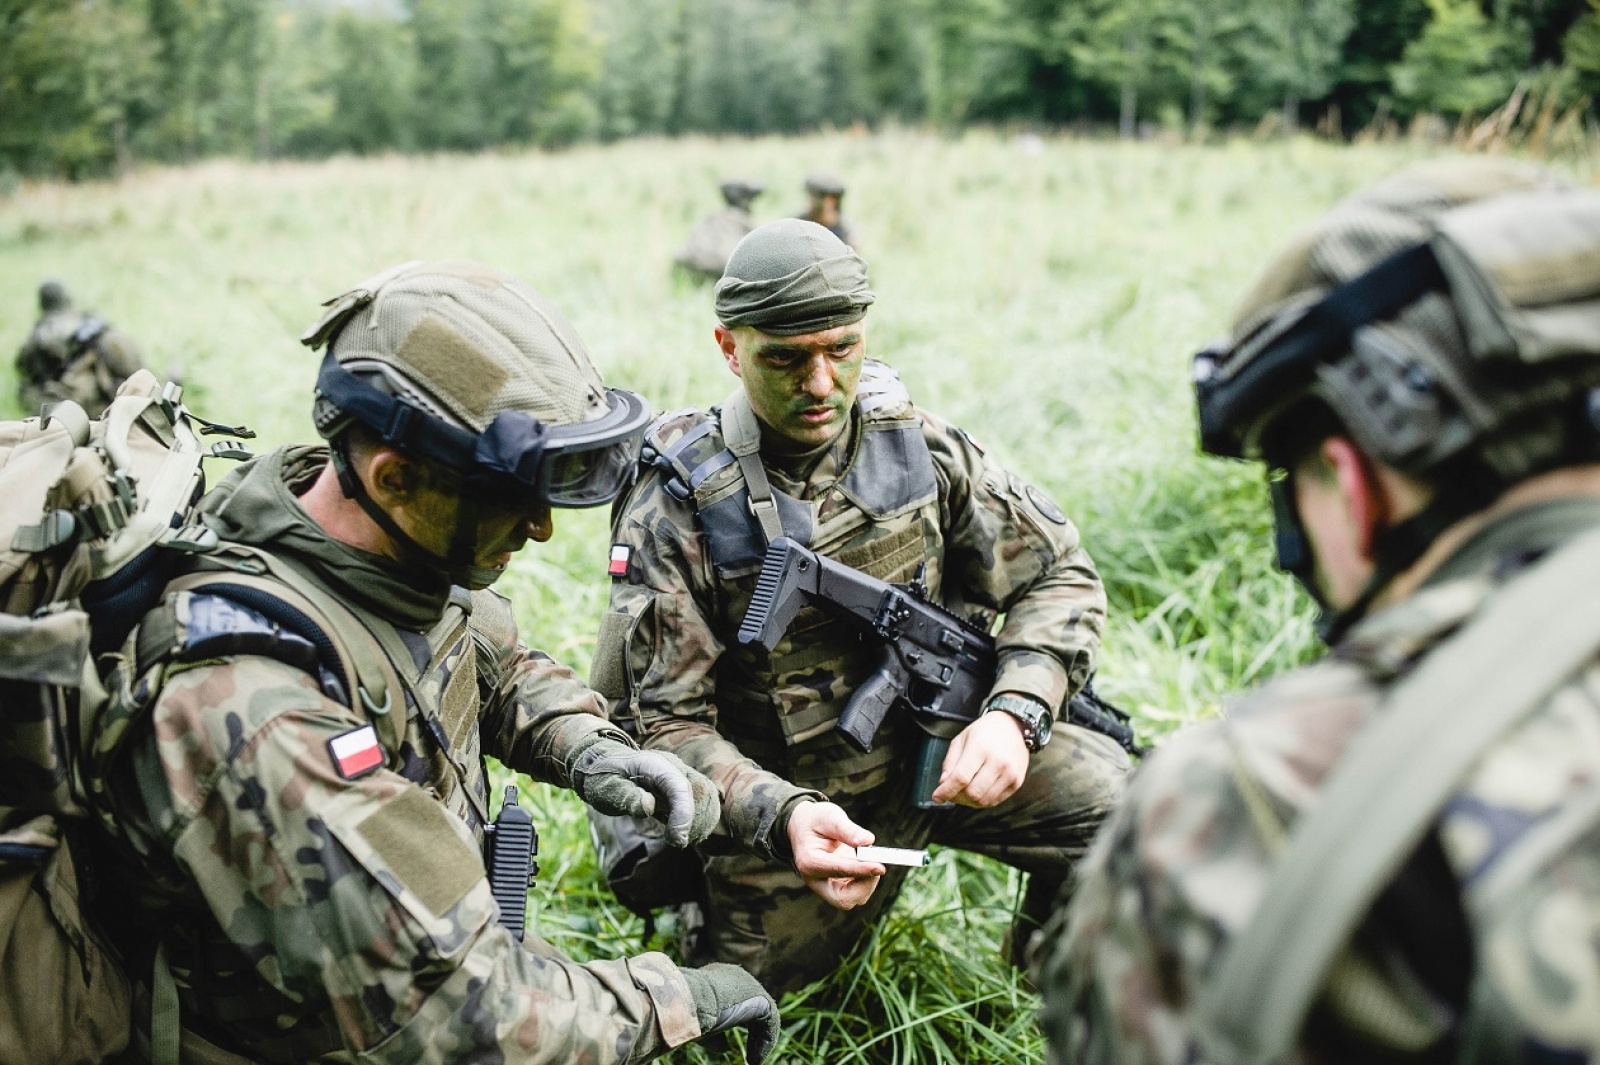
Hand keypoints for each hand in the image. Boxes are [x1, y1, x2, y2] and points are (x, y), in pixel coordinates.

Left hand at [569, 738, 720, 846]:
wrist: (601, 765)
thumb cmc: (601, 776)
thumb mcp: (605, 787)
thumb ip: (627, 796)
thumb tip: (649, 807)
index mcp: (654, 765)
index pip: (680, 787)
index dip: (684, 814)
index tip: (676, 840)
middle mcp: (672, 769)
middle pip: (702, 791)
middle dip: (697, 820)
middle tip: (677, 841)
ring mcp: (678, 778)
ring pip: (706, 798)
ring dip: (701, 822)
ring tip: (679, 839)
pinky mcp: (678, 791)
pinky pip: (699, 804)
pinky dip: (697, 821)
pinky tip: (681, 834)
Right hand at [680, 963, 780, 1063]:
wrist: (687, 1002)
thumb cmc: (687, 1012)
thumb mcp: (699, 1026)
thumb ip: (715, 1035)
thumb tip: (725, 1049)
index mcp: (717, 976)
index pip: (735, 1000)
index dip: (738, 1023)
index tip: (730, 1045)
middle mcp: (736, 976)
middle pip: (752, 1007)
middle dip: (753, 1032)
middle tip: (751, 1054)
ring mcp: (750, 984)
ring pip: (763, 1015)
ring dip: (759, 1040)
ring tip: (753, 1061)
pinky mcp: (761, 996)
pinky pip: (770, 1022)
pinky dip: (764, 1043)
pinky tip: (754, 1060)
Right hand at [786, 800, 883, 909]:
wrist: (803, 826)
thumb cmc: (816, 820)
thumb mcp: (829, 817)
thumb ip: (848, 829)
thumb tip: (868, 842)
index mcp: (809, 861)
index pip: (839, 870)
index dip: (861, 869)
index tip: (880, 867)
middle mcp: (815, 879)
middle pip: (843, 899)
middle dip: (865, 885)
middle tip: (877, 865)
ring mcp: (824, 886)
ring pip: (851, 899)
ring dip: (867, 883)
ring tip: (870, 858)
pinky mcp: (834, 888)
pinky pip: (854, 894)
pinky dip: (865, 882)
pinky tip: (866, 864)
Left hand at [930, 712, 1030, 807]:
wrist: (1014, 726)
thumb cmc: (985, 731)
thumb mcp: (961, 739)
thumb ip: (950, 762)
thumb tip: (943, 784)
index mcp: (980, 748)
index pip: (961, 778)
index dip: (946, 791)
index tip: (937, 797)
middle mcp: (998, 762)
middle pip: (972, 793)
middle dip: (956, 797)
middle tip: (951, 792)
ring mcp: (1010, 773)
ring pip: (983, 801)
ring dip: (969, 801)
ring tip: (963, 792)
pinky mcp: (1017, 782)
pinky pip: (995, 801)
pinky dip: (982, 801)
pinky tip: (978, 791)